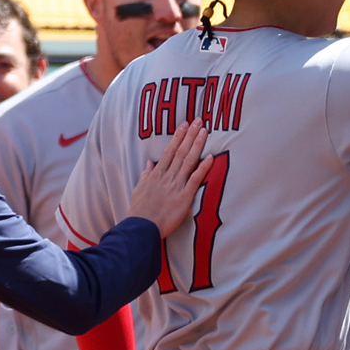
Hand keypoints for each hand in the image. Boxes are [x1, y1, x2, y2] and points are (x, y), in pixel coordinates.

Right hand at [128, 119, 213, 236]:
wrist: (141, 227)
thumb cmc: (139, 211)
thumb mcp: (138, 189)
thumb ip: (145, 175)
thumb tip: (149, 163)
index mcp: (156, 174)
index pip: (169, 151)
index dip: (178, 137)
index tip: (185, 125)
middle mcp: (167, 177)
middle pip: (181, 152)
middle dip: (190, 135)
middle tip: (199, 121)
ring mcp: (176, 186)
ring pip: (188, 161)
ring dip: (197, 145)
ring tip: (205, 131)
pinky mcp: (184, 198)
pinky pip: (195, 180)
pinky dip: (203, 168)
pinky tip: (211, 158)